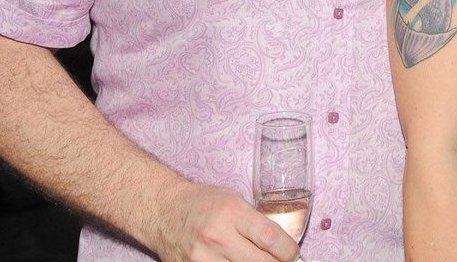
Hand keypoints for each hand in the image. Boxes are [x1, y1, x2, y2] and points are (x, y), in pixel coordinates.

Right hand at [150, 182, 301, 261]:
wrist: (163, 212)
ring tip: (260, 261)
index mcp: (232, 213)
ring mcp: (203, 259)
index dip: (289, 250)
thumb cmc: (202, 203)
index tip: (293, 253)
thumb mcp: (234, 200)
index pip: (271, 238)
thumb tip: (281, 244)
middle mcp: (218, 237)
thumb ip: (256, 221)